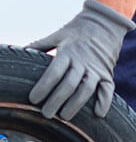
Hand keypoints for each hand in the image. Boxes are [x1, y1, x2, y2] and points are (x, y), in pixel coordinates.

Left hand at [27, 0, 134, 119]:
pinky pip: (108, 90)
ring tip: (65, 117)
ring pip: (86, 90)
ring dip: (76, 105)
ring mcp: (97, 69)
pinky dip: (105, 102)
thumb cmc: (78, 30)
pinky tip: (98, 114)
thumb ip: (41, 44)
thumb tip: (22, 51)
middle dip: (56, 100)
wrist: (105, 24)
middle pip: (69, 84)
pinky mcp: (108, 74)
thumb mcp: (58, 34)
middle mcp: (83, 62)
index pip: (54, 72)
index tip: (33, 99)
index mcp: (68, 52)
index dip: (43, 87)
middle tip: (46, 114)